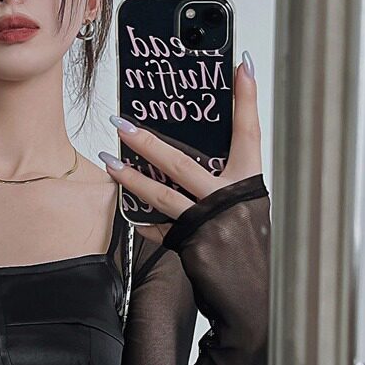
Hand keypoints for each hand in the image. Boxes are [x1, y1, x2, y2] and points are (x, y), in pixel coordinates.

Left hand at [100, 52, 262, 244]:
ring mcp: (208, 224)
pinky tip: (128, 209)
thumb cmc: (253, 253)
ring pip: (160, 194)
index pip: (249, 133)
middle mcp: (229, 200)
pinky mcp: (191, 246)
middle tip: (121, 122)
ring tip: (108, 162)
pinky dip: (143, 219)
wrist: (256, 298)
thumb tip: (192, 167)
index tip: (240, 66)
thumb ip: (225, 187)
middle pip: (181, 162)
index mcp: (249, 186)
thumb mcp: (248, 211)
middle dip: (146, 140)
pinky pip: (158, 228)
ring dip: (130, 177)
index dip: (246, 99)